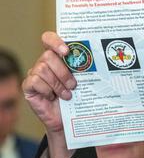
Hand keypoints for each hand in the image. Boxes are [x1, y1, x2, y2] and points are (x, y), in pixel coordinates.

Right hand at [22, 31, 75, 157]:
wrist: (67, 119)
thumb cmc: (77, 97)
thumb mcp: (83, 80)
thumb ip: (83, 68)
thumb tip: (100, 58)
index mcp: (57, 56)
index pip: (48, 39)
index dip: (55, 41)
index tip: (67, 51)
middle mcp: (44, 63)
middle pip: (48, 56)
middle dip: (63, 71)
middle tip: (73, 85)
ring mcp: (34, 74)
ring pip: (42, 69)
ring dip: (57, 83)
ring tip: (67, 94)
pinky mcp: (28, 86)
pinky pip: (34, 81)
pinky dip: (47, 89)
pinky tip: (53, 97)